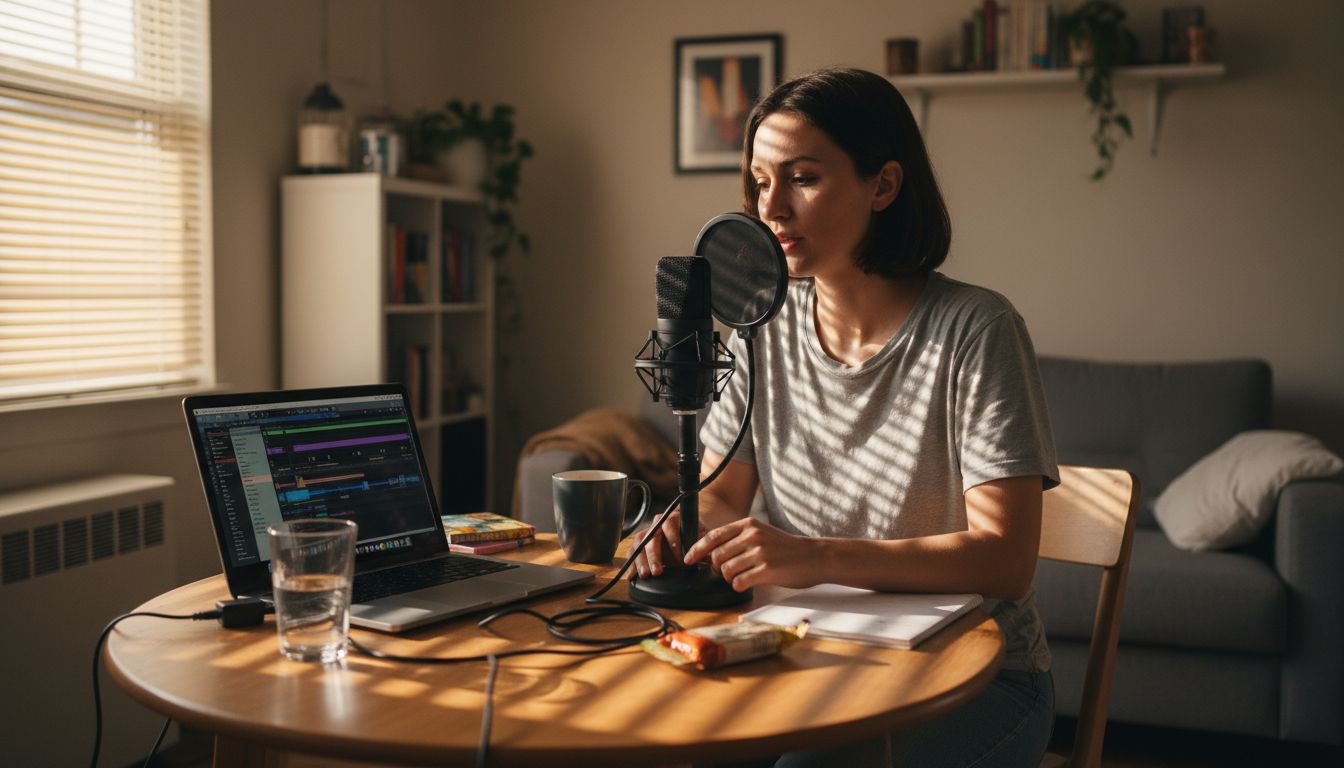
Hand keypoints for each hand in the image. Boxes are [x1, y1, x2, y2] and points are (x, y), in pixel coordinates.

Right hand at [627, 508, 703, 579]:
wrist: (689, 539)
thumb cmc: (696, 538)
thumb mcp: (702, 538)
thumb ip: (700, 544)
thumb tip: (702, 554)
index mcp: (674, 517)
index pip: (670, 523)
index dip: (673, 538)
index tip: (679, 557)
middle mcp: (658, 522)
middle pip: (651, 535)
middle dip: (654, 555)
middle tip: (658, 571)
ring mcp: (647, 533)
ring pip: (639, 543)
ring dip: (641, 560)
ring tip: (645, 575)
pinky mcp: (640, 545)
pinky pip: (633, 552)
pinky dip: (632, 564)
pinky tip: (632, 575)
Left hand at [682, 518, 815, 590]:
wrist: (814, 557)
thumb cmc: (786, 549)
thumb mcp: (761, 534)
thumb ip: (739, 539)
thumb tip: (711, 553)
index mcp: (748, 525)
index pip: (713, 536)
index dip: (697, 549)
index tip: (688, 559)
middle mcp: (752, 536)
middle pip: (716, 556)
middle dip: (717, 568)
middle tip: (728, 572)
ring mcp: (759, 552)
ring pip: (726, 570)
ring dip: (729, 578)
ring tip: (743, 576)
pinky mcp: (766, 569)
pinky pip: (738, 582)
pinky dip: (739, 586)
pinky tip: (749, 583)